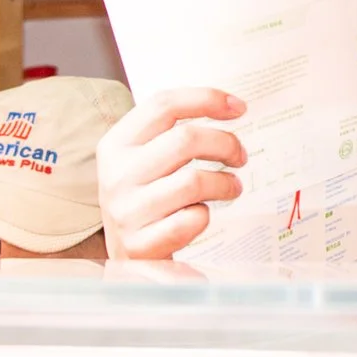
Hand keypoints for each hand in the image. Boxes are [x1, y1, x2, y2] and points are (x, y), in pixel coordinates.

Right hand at [96, 87, 248, 260]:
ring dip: (225, 183)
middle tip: (241, 156)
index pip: (164, 105)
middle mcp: (116, 174)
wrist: (128, 257)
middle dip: (226, 144)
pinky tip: (201, 215)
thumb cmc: (148, 197)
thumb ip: (172, 133)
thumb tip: (230, 106)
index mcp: (116, 144)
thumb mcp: (144, 160)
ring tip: (233, 187)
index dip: (207, 99)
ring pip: (194, 181)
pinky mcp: (142, 243)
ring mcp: (127, 211)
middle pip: (186, 140)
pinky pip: (192, 219)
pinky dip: (205, 216)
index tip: (240, 107)